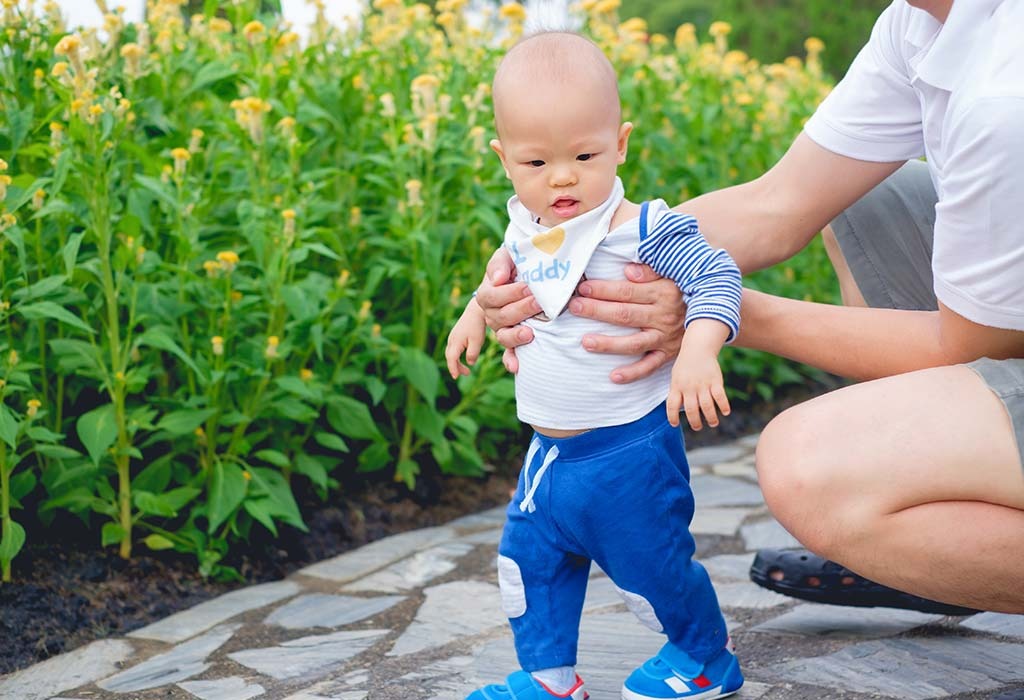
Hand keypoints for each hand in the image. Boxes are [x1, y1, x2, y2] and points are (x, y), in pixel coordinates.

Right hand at [445, 300, 486, 378]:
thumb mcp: (477, 341)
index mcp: (455, 342)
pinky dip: (457, 356)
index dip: (453, 369)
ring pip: (451, 353)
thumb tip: (470, 363)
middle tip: (466, 374)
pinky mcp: (455, 335)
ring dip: (457, 362)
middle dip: (456, 368)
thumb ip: (473, 353)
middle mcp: (451, 340)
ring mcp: (452, 337)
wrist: (475, 311)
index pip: (451, 359)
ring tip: (467, 370)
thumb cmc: (477, 326)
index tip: (456, 377)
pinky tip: (465, 358)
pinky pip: (453, 349)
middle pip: (450, 358)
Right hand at [475, 248, 539, 372]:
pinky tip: (516, 366)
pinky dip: (511, 360)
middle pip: (500, 316)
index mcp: (487, 293)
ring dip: (515, 336)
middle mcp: (492, 313)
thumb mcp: (508, 255)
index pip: (492, 297)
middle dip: (521, 310)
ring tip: (530, 333)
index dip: (509, 293)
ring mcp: (503, 328)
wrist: (532, 272)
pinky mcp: (515, 338)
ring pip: (502, 336)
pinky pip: (508, 353)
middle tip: (540, 302)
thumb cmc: (519, 262)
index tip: (529, 287)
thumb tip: (497, 279)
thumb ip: (500, 263)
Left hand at [567, 263, 684, 383]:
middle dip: (597, 311)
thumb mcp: (671, 275)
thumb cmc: (681, 291)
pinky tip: (613, 376)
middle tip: (574, 308)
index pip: (627, 292)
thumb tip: (628, 270)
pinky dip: (632, 373)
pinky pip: (650, 367)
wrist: (714, 313)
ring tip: (585, 342)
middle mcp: (663, 317)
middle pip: (625, 315)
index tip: (583, 288)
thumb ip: (650, 271)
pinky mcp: (668, 355)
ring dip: (609, 344)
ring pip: (634, 343)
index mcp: (662, 293)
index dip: (604, 290)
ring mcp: (665, 338)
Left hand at [667, 347, 730, 430]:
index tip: (675, 424)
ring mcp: (703, 384)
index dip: (672, 417)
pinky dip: (724, 406)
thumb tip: (676, 411)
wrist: (697, 349)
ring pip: (707, 406)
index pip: (672, 405)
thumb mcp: (675, 378)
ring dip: (710, 418)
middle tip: (697, 427)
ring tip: (713, 423)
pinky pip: (720, 396)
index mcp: (677, 386)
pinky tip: (725, 412)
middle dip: (695, 422)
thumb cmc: (685, 366)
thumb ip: (676, 393)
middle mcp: (689, 387)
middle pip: (691, 410)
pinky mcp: (715, 381)